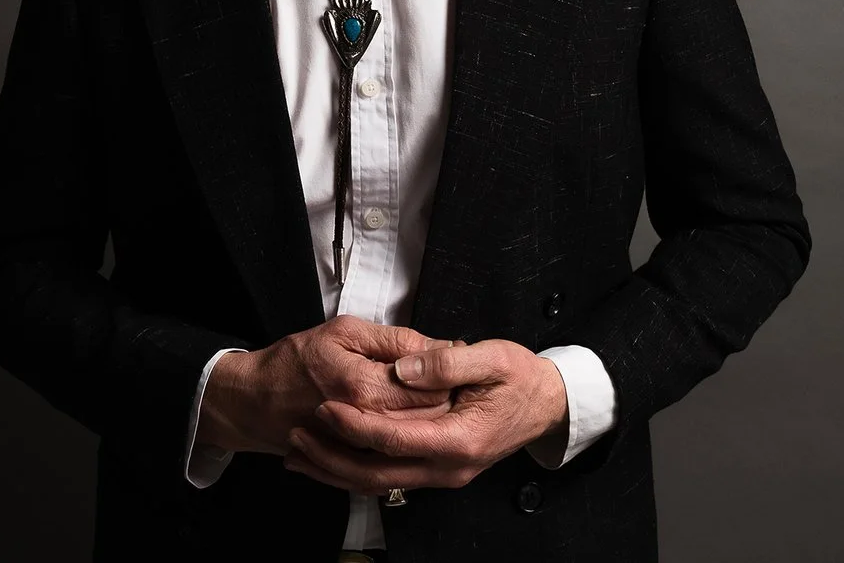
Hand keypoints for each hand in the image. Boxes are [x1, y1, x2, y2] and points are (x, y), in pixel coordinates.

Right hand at [198, 315, 454, 455]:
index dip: (449, 375)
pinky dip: (407, 444)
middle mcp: (367, 426)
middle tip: (446, 380)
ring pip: (417, 443)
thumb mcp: (344, 332)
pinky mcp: (355, 465)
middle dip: (445, 400)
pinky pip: (396, 461)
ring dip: (429, 423)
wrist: (253, 401)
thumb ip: (397, 340)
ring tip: (425, 401)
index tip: (451, 361)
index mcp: (367, 388)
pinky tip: (407, 425)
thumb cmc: (296, 360)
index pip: (434, 390)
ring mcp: (362, 451)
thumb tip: (444, 346)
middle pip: (431, 421)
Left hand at [283, 339, 569, 492]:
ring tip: (298, 454)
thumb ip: (446, 363)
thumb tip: (403, 368)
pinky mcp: (438, 472)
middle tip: (295, 437)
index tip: (323, 406)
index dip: (355, 425)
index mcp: (460, 439)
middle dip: (331, 459)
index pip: (394, 439)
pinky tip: (328, 460)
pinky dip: (355, 471)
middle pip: (377, 475)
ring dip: (336, 471)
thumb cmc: (521, 377)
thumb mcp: (493, 358)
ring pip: (379, 485)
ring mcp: (443, 475)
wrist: (548, 405)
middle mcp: (449, 467)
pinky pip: (390, 479)